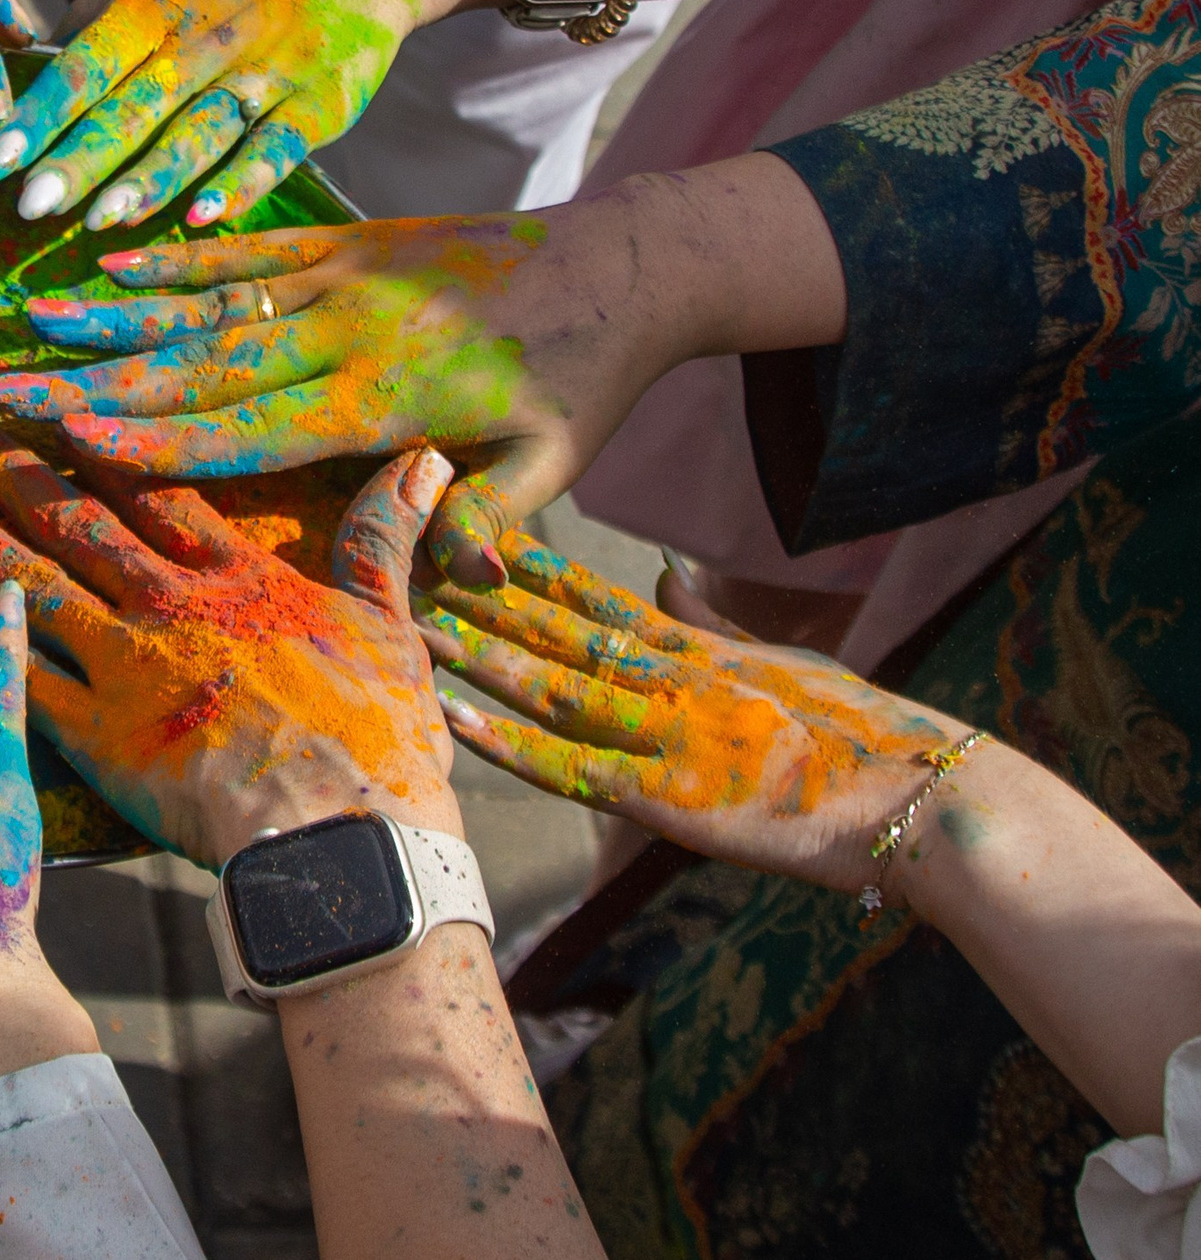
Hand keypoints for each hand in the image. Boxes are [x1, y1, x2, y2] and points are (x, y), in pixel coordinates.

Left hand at [0, 0, 499, 229]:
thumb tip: (45, 52)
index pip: (92, 58)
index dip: (42, 109)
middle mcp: (215, 31)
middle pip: (137, 105)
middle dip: (79, 159)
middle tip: (28, 207)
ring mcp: (274, 68)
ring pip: (201, 131)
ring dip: (149, 180)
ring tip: (100, 221)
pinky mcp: (325, 101)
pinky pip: (277, 148)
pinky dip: (241, 184)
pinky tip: (202, 218)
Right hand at [0, 218, 595, 584]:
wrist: (625, 261)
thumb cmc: (583, 381)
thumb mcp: (555, 465)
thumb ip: (486, 519)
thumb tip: (451, 583)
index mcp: (386, 400)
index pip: (252, 428)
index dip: (160, 440)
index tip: (74, 445)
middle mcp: (346, 333)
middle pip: (203, 365)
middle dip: (100, 383)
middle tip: (9, 392)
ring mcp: (339, 277)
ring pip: (207, 302)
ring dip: (113, 315)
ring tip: (31, 322)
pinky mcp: (345, 239)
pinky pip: (245, 249)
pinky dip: (174, 258)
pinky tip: (109, 264)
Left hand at [0, 425, 458, 866]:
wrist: (341, 836)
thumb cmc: (377, 742)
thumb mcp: (393, 625)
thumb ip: (387, 538)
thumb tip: (428, 456)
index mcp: (240, 579)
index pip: (160, 491)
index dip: (104, 443)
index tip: (54, 407)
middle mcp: (171, 605)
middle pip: (77, 521)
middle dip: (13, 471)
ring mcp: (126, 666)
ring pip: (30, 581)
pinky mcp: (94, 734)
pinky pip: (8, 676)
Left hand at [422, 538, 976, 902]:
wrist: (932, 802)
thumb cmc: (865, 738)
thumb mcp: (781, 662)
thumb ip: (714, 625)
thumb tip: (669, 578)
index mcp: (696, 651)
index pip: (591, 597)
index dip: (519, 568)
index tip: (462, 534)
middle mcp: (672, 681)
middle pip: (553, 632)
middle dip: (474, 601)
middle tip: (403, 566)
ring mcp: (669, 737)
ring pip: (549, 688)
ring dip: (475, 660)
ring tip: (406, 626)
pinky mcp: (673, 802)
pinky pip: (575, 770)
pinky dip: (512, 748)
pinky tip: (458, 724)